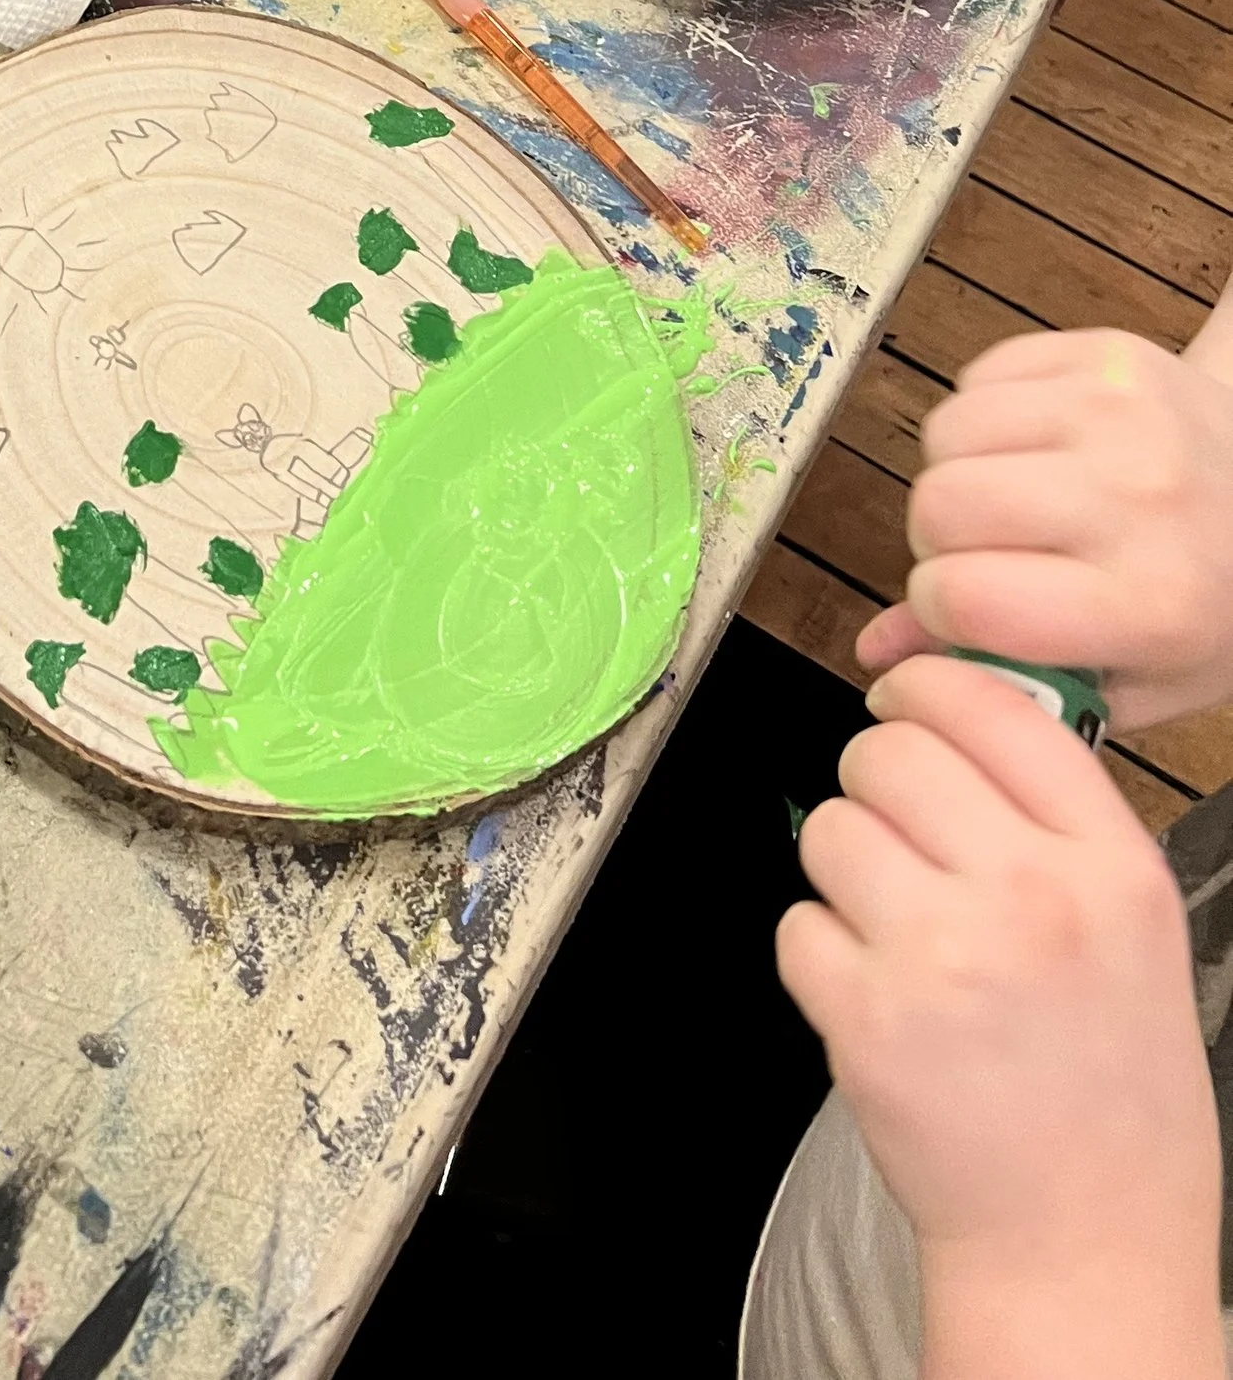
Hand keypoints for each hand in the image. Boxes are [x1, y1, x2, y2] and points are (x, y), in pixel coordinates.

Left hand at [779, 658, 1217, 1365]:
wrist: (1081, 1241)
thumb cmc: (1109, 1086)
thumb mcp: (1132, 929)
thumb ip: (1058, 820)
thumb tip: (960, 710)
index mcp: (1111, 867)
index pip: (992, 705)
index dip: (927, 688)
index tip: (904, 704)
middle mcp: (1031, 897)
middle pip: (888, 754)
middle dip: (874, 782)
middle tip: (898, 833)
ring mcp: (943, 956)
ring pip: (829, 827)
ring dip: (844, 868)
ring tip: (897, 930)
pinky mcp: (867, 1017)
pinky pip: (797, 922)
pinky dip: (820, 954)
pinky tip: (878, 997)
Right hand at [860, 328, 1232, 729]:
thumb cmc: (1205, 601)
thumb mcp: (1131, 678)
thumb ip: (1003, 675)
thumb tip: (876, 656)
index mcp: (1148, 602)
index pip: (963, 598)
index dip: (939, 608)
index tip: (964, 609)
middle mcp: (1137, 499)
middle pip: (938, 507)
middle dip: (941, 538)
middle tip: (990, 552)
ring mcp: (1119, 413)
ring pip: (944, 434)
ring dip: (959, 471)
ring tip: (1018, 498)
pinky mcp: (1105, 353)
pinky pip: (978, 377)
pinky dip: (987, 417)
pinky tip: (1037, 449)